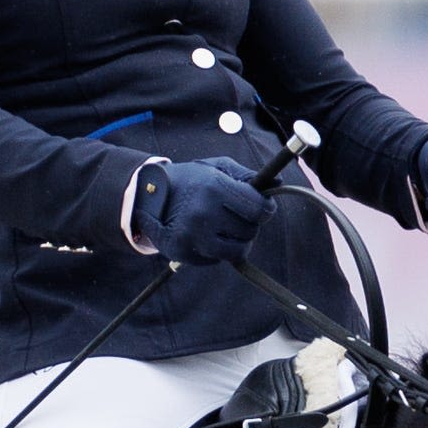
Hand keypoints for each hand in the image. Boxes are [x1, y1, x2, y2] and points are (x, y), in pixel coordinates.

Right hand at [134, 159, 271, 265]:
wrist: (149, 195)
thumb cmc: (191, 179)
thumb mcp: (217, 168)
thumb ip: (247, 176)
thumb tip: (278, 182)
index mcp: (214, 188)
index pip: (258, 209)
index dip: (266, 209)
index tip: (264, 207)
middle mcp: (204, 214)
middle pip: (250, 231)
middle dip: (249, 224)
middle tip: (237, 215)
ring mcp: (193, 237)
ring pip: (236, 251)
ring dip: (237, 241)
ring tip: (226, 228)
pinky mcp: (184, 253)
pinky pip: (217, 259)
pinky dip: (218, 250)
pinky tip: (207, 235)